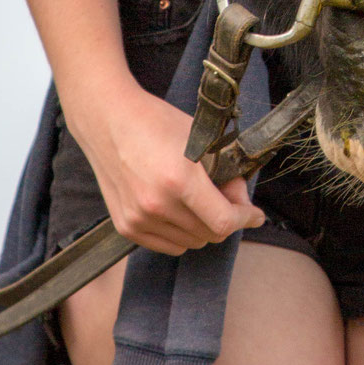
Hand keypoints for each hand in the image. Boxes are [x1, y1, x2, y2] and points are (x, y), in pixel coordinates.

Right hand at [70, 76, 264, 254]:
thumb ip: (224, 173)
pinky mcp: (125, 226)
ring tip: (198, 199)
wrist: (108, 120)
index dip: (246, 218)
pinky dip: (181, 233)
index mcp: (179, 180)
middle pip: (210, 234)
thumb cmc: (156, 122)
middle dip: (226, 218)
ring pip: (190, 243)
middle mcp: (157, 205)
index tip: (255, 214)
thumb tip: (240, 201)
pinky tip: (179, 209)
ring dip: (203, 227)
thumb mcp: (200, 139)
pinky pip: (167, 245)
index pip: (224, 221)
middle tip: (226, 196)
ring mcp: (138, 219)